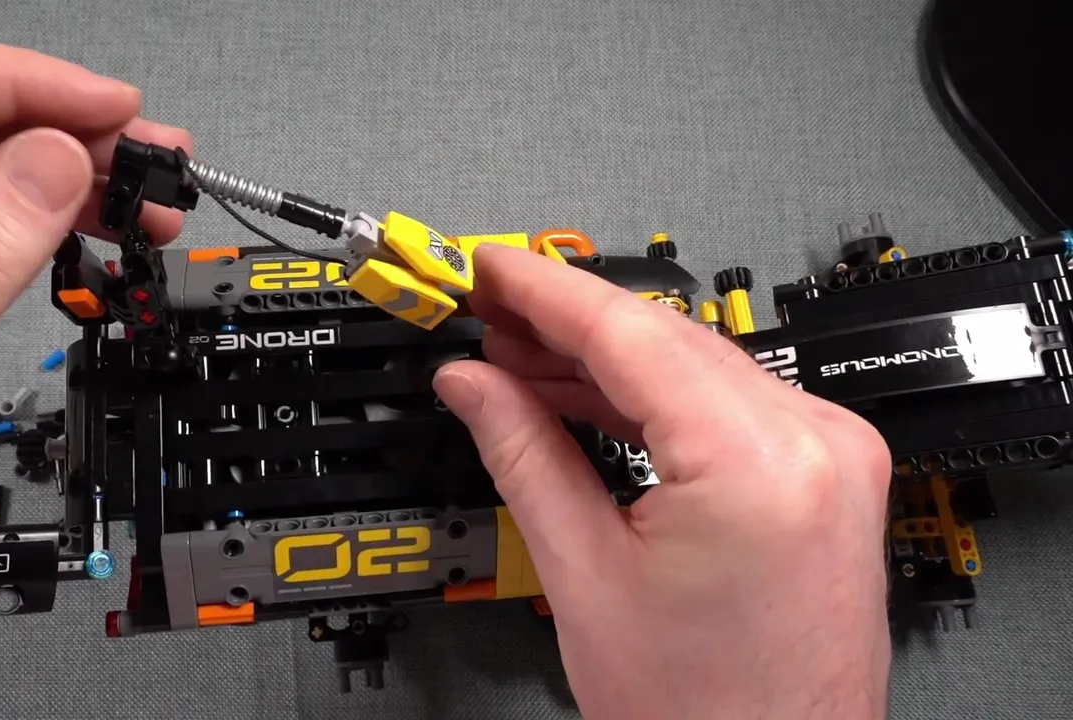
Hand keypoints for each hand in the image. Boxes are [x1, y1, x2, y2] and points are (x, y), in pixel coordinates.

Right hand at [433, 245, 892, 718]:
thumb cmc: (703, 718)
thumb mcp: (583, 577)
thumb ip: (523, 454)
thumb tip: (475, 385)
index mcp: (758, 464)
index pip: (629, 334)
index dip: (543, 290)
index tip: (489, 268)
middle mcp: (816, 445)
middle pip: (663, 341)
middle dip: (564, 325)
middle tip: (487, 315)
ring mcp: (831, 458)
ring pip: (693, 366)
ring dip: (602, 360)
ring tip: (519, 356)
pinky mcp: (826, 475)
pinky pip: (725, 405)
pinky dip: (652, 398)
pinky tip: (586, 394)